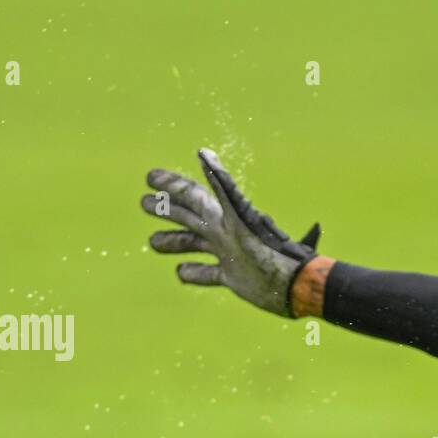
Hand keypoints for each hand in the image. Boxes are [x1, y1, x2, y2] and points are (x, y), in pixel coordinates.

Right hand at [141, 148, 319, 316]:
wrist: (294, 284)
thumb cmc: (269, 251)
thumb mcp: (242, 217)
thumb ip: (223, 186)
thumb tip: (203, 152)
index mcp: (224, 217)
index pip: (192, 194)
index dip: (171, 184)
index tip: (150, 177)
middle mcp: (225, 233)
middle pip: (189, 217)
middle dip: (166, 210)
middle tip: (143, 203)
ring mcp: (230, 255)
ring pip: (195, 245)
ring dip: (174, 242)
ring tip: (153, 242)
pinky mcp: (236, 278)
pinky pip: (210, 274)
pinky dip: (194, 273)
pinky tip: (182, 272)